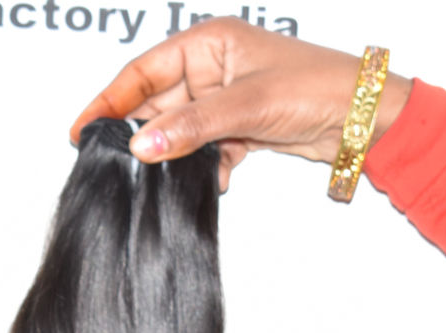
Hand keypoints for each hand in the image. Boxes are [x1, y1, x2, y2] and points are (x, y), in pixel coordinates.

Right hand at [70, 17, 412, 190]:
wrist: (361, 118)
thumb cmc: (316, 87)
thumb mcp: (246, 104)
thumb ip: (191, 127)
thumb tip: (143, 146)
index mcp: (208, 44)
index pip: (143, 72)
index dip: (110, 100)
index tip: (84, 128)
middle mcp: (211, 69)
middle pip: (157, 105)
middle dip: (144, 136)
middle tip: (120, 163)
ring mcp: (222, 101)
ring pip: (180, 132)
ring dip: (177, 155)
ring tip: (170, 174)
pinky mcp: (236, 128)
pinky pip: (204, 149)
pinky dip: (206, 166)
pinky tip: (217, 175)